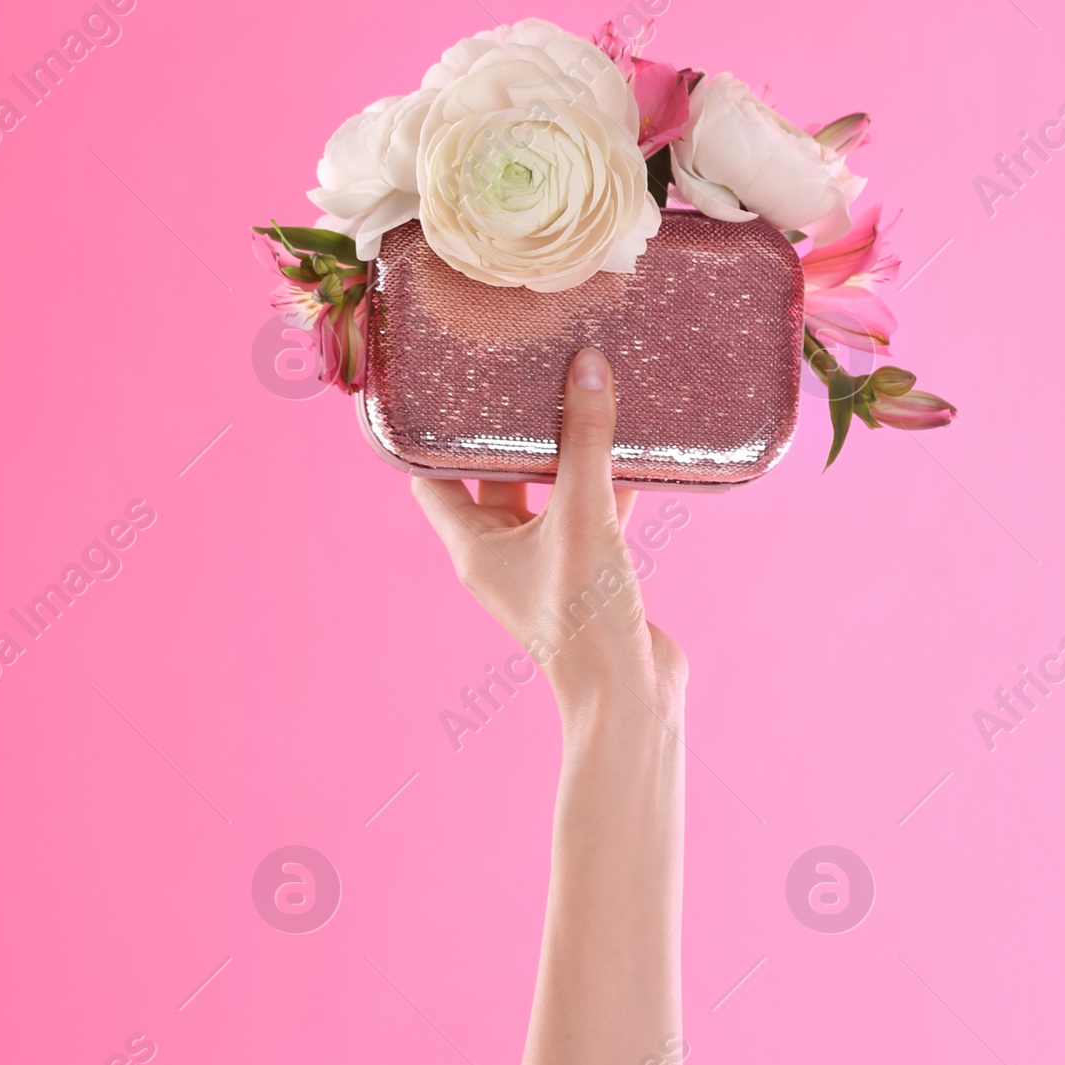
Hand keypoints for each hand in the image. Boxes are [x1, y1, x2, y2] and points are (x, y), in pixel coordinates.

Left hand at [411, 347, 686, 720]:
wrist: (631, 698)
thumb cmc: (586, 617)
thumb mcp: (584, 514)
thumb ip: (586, 440)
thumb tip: (588, 366)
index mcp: (474, 545)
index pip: (432, 477)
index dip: (435, 433)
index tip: (448, 385)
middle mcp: (500, 555)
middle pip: (494, 478)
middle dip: (511, 432)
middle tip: (524, 378)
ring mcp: (543, 567)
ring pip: (547, 496)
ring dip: (563, 457)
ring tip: (579, 401)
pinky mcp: (585, 574)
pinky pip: (588, 516)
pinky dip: (605, 486)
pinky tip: (632, 451)